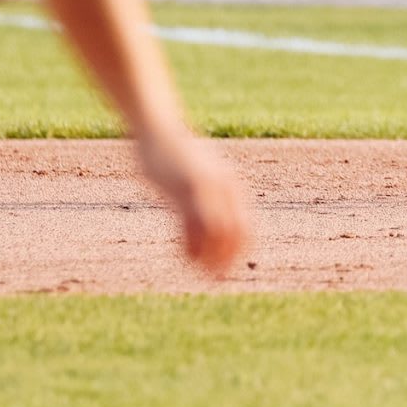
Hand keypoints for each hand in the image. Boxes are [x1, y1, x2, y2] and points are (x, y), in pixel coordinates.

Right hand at [134, 129, 253, 275]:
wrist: (159, 128)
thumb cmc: (179, 155)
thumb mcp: (201, 173)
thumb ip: (212, 193)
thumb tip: (216, 220)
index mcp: (231, 185)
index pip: (246, 228)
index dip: (240, 252)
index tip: (228, 267)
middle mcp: (223, 187)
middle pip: (234, 233)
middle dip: (227, 259)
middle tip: (215, 277)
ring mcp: (204, 188)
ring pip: (215, 233)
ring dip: (208, 256)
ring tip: (198, 270)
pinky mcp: (183, 190)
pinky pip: (191, 226)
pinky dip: (190, 247)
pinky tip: (183, 255)